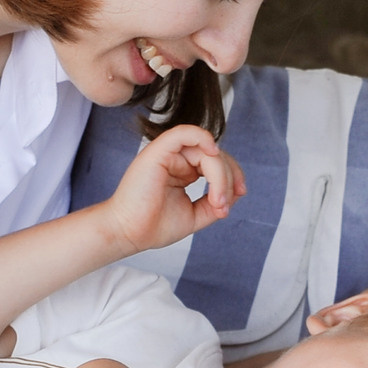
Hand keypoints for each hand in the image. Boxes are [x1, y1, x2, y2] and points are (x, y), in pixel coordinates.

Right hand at [96, 125, 244, 255]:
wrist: (129, 234)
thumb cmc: (154, 226)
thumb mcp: (195, 215)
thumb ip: (215, 202)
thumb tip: (238, 191)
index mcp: (184, 171)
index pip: (217, 163)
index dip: (233, 175)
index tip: (239, 194)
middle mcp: (176, 159)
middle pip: (215, 155)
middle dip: (229, 178)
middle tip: (222, 205)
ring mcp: (167, 154)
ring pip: (205, 149)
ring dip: (219, 174)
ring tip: (216, 200)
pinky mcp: (158, 151)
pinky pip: (184, 133)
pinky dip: (202, 138)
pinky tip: (213, 153)